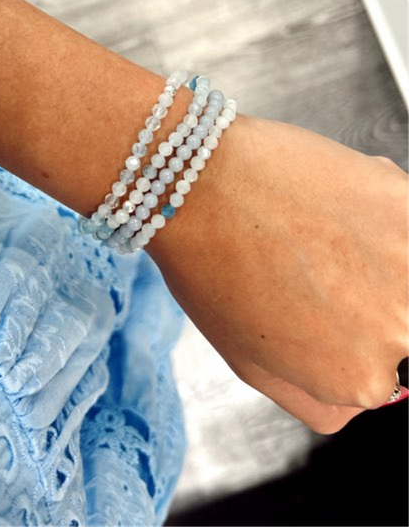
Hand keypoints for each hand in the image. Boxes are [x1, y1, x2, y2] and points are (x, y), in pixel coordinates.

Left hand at [147, 113, 408, 432]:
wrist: (197, 184)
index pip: (375, 367)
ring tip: (317, 228)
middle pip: (396, 319)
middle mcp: (397, 332)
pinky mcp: (407, 206)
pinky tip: (327, 200)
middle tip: (309, 258)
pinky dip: (378, 208)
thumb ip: (317, 399)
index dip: (334, 326)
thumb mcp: (251, 362)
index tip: (308, 298)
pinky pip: (402, 219)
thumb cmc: (210, 268)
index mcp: (359, 379)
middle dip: (359, 290)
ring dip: (376, 251)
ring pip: (403, 269)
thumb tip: (361, 401)